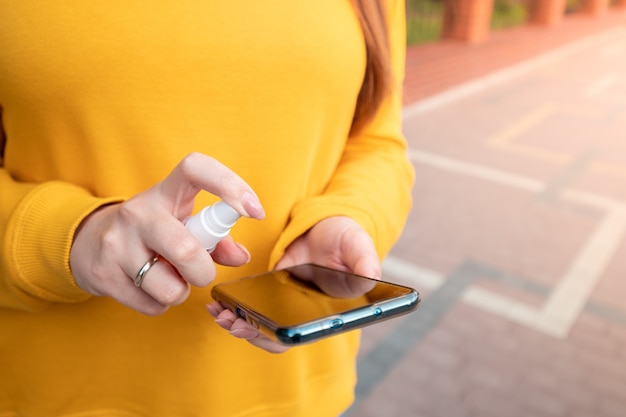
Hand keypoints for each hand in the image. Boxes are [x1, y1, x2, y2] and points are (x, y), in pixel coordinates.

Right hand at [70, 153, 264, 315]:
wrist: (88, 243)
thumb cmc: (152, 232)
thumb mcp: (182, 223)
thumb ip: (216, 239)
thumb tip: (240, 257)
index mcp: (166, 192)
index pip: (195, 168)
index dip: (230, 184)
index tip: (255, 210)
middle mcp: (139, 211)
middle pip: (186, 250)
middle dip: (203, 272)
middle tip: (201, 273)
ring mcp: (116, 242)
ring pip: (170, 287)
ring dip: (180, 291)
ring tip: (169, 278)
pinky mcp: (103, 273)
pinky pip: (151, 304)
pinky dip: (159, 304)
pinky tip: (148, 287)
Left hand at [208, 216, 380, 352]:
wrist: (326, 226)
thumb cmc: (346, 239)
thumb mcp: (358, 245)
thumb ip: (365, 260)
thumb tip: (371, 277)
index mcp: (327, 312)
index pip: (303, 335)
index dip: (282, 338)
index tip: (263, 331)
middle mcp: (304, 315)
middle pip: (276, 338)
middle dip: (252, 333)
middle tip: (233, 323)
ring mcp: (285, 306)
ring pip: (260, 327)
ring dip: (238, 323)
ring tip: (219, 313)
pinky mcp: (270, 293)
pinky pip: (250, 309)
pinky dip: (233, 308)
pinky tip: (218, 302)